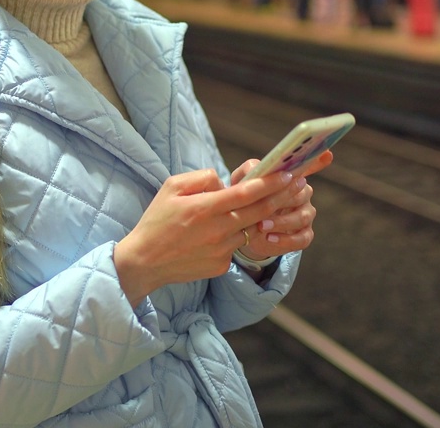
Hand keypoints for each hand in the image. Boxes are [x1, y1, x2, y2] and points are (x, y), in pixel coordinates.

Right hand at [114, 167, 305, 306]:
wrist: (145, 261)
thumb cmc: (157, 220)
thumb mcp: (171, 187)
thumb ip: (202, 178)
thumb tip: (224, 181)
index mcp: (204, 208)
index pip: (246, 193)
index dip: (269, 183)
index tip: (287, 174)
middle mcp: (217, 230)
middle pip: (259, 212)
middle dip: (279, 197)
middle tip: (295, 185)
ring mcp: (221, 251)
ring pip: (249, 230)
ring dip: (255, 219)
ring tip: (251, 209)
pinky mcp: (221, 266)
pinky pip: (236, 247)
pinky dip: (233, 238)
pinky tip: (218, 236)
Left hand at [230, 151, 330, 261]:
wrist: (244, 230)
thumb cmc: (246, 199)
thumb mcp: (242, 183)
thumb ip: (250, 172)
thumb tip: (258, 167)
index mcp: (291, 177)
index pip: (308, 166)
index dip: (318, 160)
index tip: (328, 155)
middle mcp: (303, 193)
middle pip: (301, 194)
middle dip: (283, 201)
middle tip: (264, 209)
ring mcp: (306, 214)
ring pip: (302, 217)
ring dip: (282, 222)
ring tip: (262, 226)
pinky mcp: (304, 234)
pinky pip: (303, 238)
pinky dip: (286, 240)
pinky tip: (270, 239)